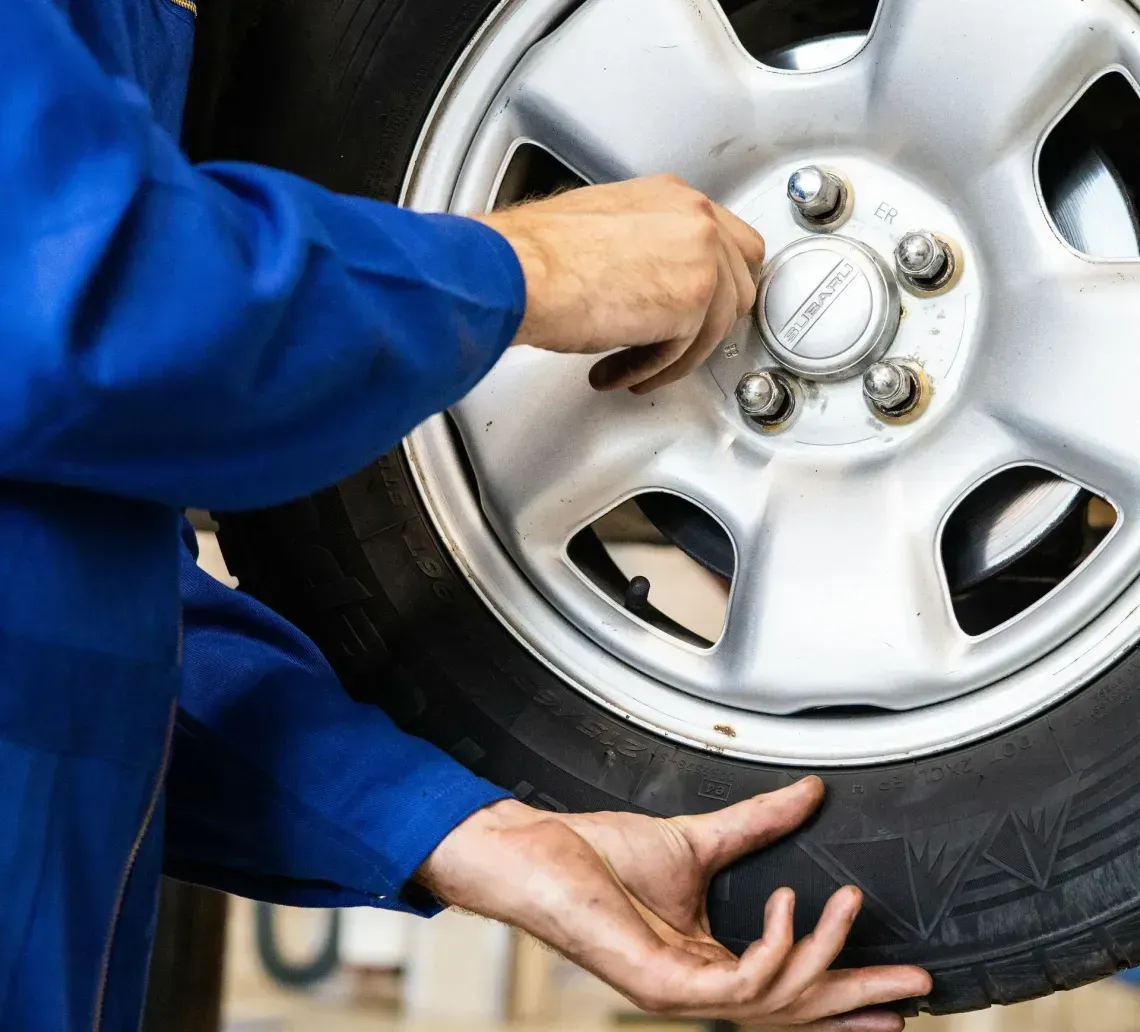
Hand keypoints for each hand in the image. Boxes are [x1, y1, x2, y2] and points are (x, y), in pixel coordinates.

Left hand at [418, 777, 930, 1029]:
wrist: (541, 852)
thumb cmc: (600, 854)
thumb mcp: (698, 840)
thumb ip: (757, 825)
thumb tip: (808, 794)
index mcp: (709, 960)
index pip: (790, 988)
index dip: (846, 991)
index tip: (898, 991)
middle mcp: (699, 986)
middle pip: (798, 1010)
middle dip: (861, 1001)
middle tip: (918, 987)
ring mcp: (679, 992)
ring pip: (775, 1000)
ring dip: (823, 955)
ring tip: (850, 905)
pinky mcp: (660, 982)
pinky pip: (735, 984)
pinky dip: (772, 950)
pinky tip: (787, 909)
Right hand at [475, 174, 764, 392]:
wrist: (521, 271)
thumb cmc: (538, 255)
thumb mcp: (602, 228)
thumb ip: (642, 248)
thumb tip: (650, 281)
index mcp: (673, 197)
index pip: (728, 240)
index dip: (718, 281)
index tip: (701, 306)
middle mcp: (695, 219)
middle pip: (741, 282)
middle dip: (711, 321)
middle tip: (680, 343)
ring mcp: (701, 258)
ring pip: (719, 324)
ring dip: (677, 354)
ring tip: (637, 366)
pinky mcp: (693, 301)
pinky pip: (688, 350)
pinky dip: (654, 369)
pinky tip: (624, 370)